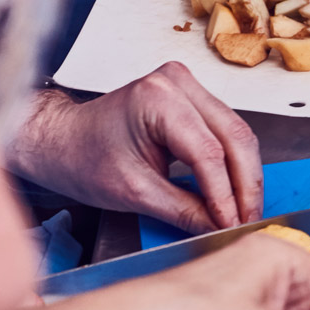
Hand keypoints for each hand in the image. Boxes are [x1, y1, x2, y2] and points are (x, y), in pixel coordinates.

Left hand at [3, 64, 261, 233]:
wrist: (61, 141)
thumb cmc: (81, 158)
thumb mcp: (133, 193)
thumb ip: (184, 210)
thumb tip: (221, 226)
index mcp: (156, 99)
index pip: (208, 152)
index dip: (226, 194)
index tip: (233, 223)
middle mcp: (177, 83)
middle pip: (234, 137)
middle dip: (245, 185)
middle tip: (248, 219)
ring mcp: (187, 86)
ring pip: (238, 132)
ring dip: (244, 174)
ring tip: (245, 208)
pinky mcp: (192, 97)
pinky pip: (227, 129)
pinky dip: (234, 162)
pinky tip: (236, 188)